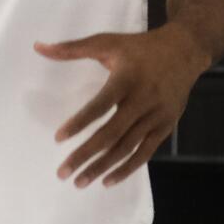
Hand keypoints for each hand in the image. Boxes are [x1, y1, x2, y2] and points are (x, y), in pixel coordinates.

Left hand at [34, 23, 209, 187]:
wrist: (184, 51)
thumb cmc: (139, 47)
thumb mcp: (106, 41)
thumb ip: (71, 48)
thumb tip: (38, 47)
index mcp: (126, 79)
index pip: (100, 106)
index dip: (80, 123)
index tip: (58, 138)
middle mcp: (143, 100)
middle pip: (112, 134)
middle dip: (86, 155)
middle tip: (63, 172)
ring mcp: (157, 116)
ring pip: (127, 148)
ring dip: (103, 167)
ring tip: (80, 181)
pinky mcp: (166, 127)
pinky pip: (145, 153)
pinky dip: (127, 169)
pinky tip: (107, 180)